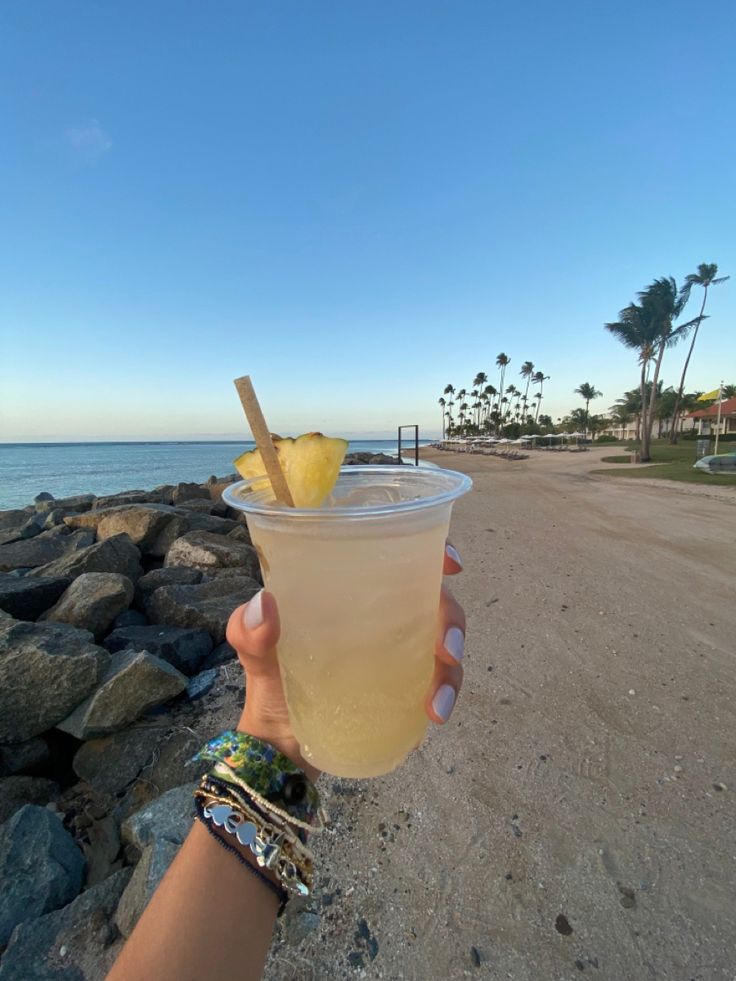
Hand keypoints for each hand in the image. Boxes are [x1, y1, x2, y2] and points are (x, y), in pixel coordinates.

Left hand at [225, 542, 465, 779]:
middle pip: (436, 598)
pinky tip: (434, 714)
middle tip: (446, 648)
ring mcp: (401, 648)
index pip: (400, 554)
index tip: (449, 564)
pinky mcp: (408, 684)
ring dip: (452, 667)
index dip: (433, 549)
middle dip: (452, 619)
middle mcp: (385, 612)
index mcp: (353, 587)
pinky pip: (439, 682)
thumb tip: (263, 604)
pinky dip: (444, 695)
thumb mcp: (253, 653)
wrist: (278, 742)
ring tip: (437, 699)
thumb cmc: (271, 680)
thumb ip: (249, 632)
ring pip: (446, 641)